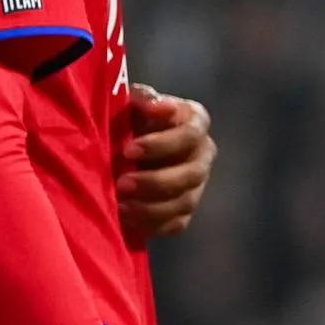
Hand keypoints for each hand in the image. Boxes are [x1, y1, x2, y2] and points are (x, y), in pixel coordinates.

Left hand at [118, 85, 215, 241]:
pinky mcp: (185, 209)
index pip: (190, 135)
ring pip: (185, 202)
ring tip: (120, 206)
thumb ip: (145, 99)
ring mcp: (197, 184)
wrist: (123, 145)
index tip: (129, 150)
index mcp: (196, 121)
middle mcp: (204, 153)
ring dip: (152, 208)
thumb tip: (161, 106)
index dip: (161, 145)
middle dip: (155, 182)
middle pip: (192, 174)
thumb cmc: (130, 116)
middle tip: (121, 184)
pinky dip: (152, 225)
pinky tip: (126, 221)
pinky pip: (177, 224)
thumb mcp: (133, 101)